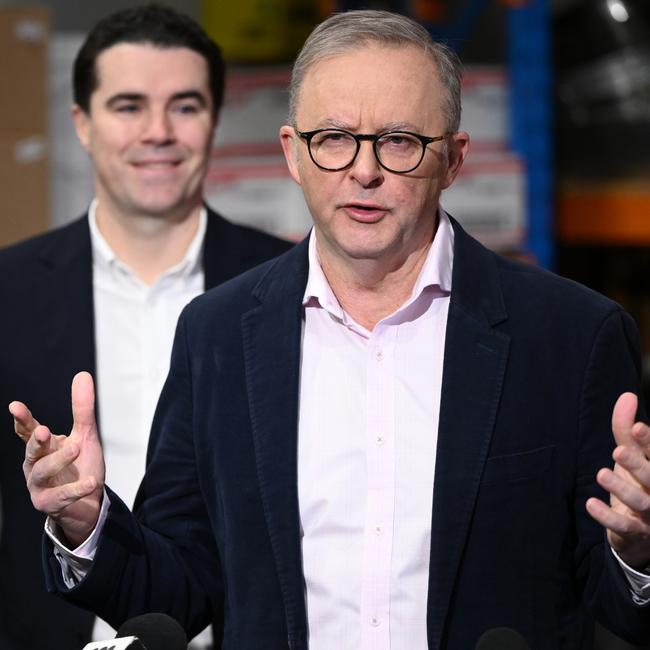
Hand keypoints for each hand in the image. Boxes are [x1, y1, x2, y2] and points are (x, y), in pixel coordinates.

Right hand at [9, 371, 104, 546]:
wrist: (89, 503)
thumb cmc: (81, 466)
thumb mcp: (85, 434)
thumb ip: (82, 408)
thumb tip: (82, 374)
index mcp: (42, 447)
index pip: (28, 431)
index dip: (22, 420)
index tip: (15, 406)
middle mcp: (35, 465)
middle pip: (32, 451)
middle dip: (36, 441)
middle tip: (45, 430)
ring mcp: (39, 486)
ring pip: (42, 471)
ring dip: (59, 460)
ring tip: (76, 448)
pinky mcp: (49, 504)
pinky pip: (61, 496)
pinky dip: (76, 488)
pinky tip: (91, 482)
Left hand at [586, 392, 649, 568]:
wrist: (644, 530)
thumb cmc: (638, 482)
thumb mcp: (631, 454)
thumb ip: (625, 429)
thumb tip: (627, 395)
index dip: (648, 441)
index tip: (637, 427)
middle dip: (636, 464)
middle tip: (618, 451)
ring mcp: (649, 513)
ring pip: (639, 500)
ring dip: (621, 488)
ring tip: (602, 474)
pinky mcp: (634, 531)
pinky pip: (623, 525)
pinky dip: (607, 516)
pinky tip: (591, 504)